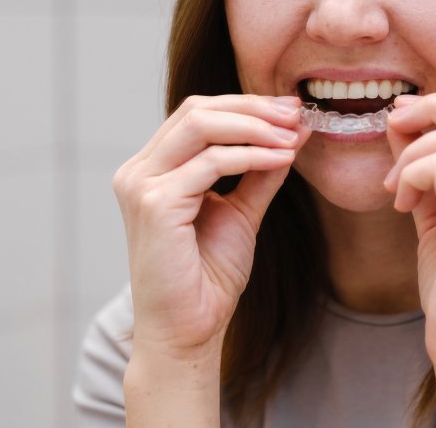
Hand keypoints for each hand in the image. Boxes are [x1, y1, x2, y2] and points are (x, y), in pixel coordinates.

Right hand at [113, 94, 309, 354]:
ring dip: (255, 126)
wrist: (189, 329)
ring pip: (200, 125)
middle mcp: (139, 171)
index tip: (291, 110)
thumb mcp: (242, 210)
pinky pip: (210, 164)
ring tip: (293, 135)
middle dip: (253, 107)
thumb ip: (261, 170)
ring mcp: (141, 185)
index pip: (198, 114)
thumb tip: (295, 132)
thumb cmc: (209, 275)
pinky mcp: (154, 203)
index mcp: (154, 169)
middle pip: (197, 110)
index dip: (246, 106)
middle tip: (295, 114)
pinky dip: (252, 156)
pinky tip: (281, 159)